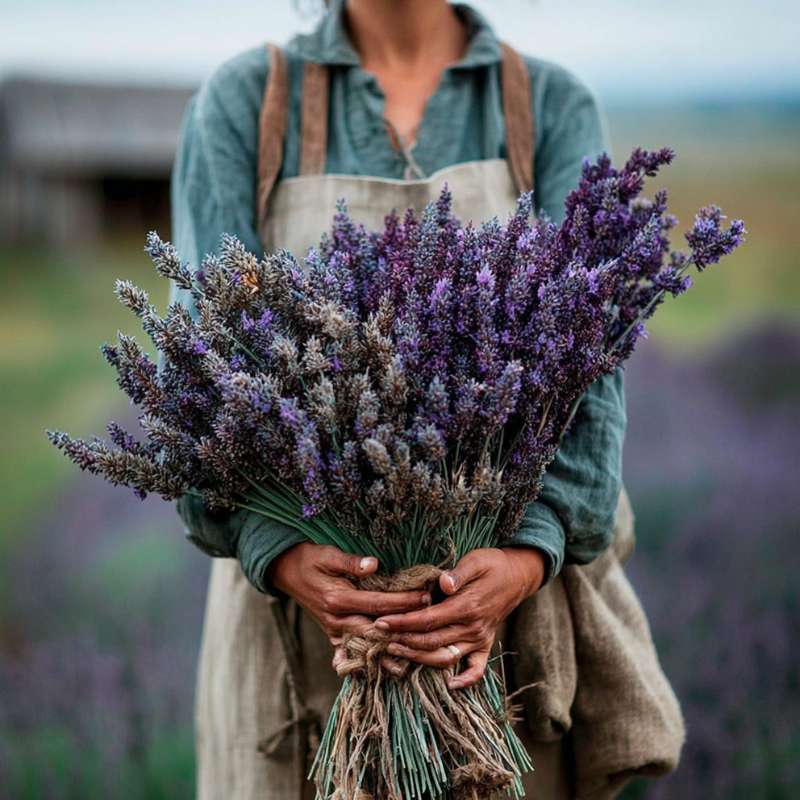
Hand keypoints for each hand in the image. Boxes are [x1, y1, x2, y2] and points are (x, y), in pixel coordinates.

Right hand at [266, 543, 431, 667]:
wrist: (286, 573)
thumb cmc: (309, 560)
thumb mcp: (327, 555)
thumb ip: (350, 562)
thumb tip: (373, 564)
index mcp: (337, 600)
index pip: (378, 603)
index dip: (403, 601)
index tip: (425, 597)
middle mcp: (336, 620)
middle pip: (378, 628)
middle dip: (404, 626)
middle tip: (429, 623)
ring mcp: (334, 631)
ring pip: (368, 646)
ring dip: (391, 651)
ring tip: (417, 655)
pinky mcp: (333, 636)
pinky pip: (355, 652)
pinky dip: (372, 660)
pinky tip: (392, 666)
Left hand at [374, 547, 545, 688]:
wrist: (518, 576)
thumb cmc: (492, 564)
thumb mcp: (476, 560)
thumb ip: (459, 573)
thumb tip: (444, 582)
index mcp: (467, 606)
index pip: (428, 620)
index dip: (403, 622)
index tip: (382, 621)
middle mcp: (473, 627)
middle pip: (432, 642)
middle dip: (403, 641)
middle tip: (379, 638)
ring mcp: (480, 639)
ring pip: (446, 657)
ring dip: (420, 659)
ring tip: (396, 652)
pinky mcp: (486, 644)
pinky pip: (477, 669)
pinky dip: (465, 681)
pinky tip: (449, 686)